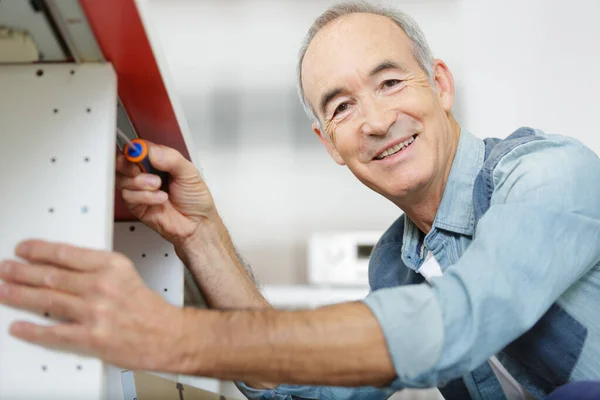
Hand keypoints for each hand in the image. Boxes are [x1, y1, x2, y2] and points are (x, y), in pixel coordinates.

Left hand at [0, 240, 185, 370]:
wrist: (167, 335)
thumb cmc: (148, 308)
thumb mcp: (126, 274)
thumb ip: (97, 269)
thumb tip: (62, 267)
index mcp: (113, 266)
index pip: (67, 253)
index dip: (39, 250)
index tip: (24, 249)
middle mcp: (103, 286)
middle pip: (52, 275)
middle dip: (22, 271)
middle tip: (6, 268)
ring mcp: (95, 313)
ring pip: (48, 300)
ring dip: (20, 295)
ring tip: (4, 290)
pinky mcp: (91, 338)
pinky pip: (54, 333)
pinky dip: (32, 330)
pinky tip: (19, 326)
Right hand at [116, 143, 216, 246]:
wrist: (197, 224)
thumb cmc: (195, 199)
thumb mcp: (189, 173)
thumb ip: (171, 158)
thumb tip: (153, 151)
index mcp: (159, 162)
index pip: (138, 149)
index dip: (134, 149)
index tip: (139, 153)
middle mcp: (146, 174)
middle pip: (123, 162)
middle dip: (129, 164)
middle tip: (140, 169)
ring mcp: (140, 189)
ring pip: (122, 179)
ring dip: (140, 182)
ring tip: (157, 185)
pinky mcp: (136, 205)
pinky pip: (129, 196)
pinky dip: (145, 196)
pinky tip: (159, 198)